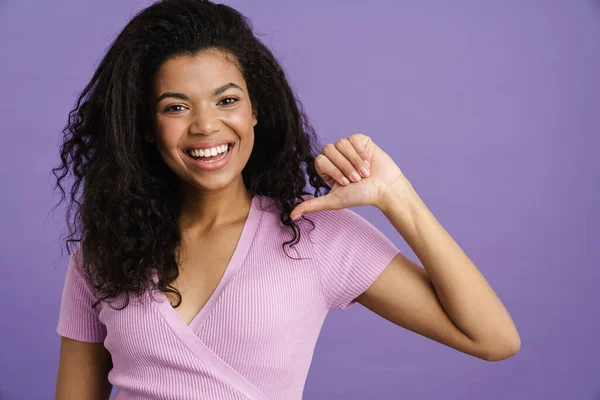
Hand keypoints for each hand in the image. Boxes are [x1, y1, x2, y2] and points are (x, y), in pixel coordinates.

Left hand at [290, 133, 411, 219]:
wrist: (385, 188)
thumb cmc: (361, 196)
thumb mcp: (334, 201)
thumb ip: (312, 205)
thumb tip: (291, 216)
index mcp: (327, 169)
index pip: (320, 160)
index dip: (333, 170)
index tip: (345, 183)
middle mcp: (336, 157)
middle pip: (328, 149)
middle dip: (343, 166)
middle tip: (356, 179)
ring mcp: (348, 148)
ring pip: (341, 143)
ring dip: (353, 160)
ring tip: (364, 172)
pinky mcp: (360, 141)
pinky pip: (353, 139)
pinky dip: (361, 152)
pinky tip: (369, 162)